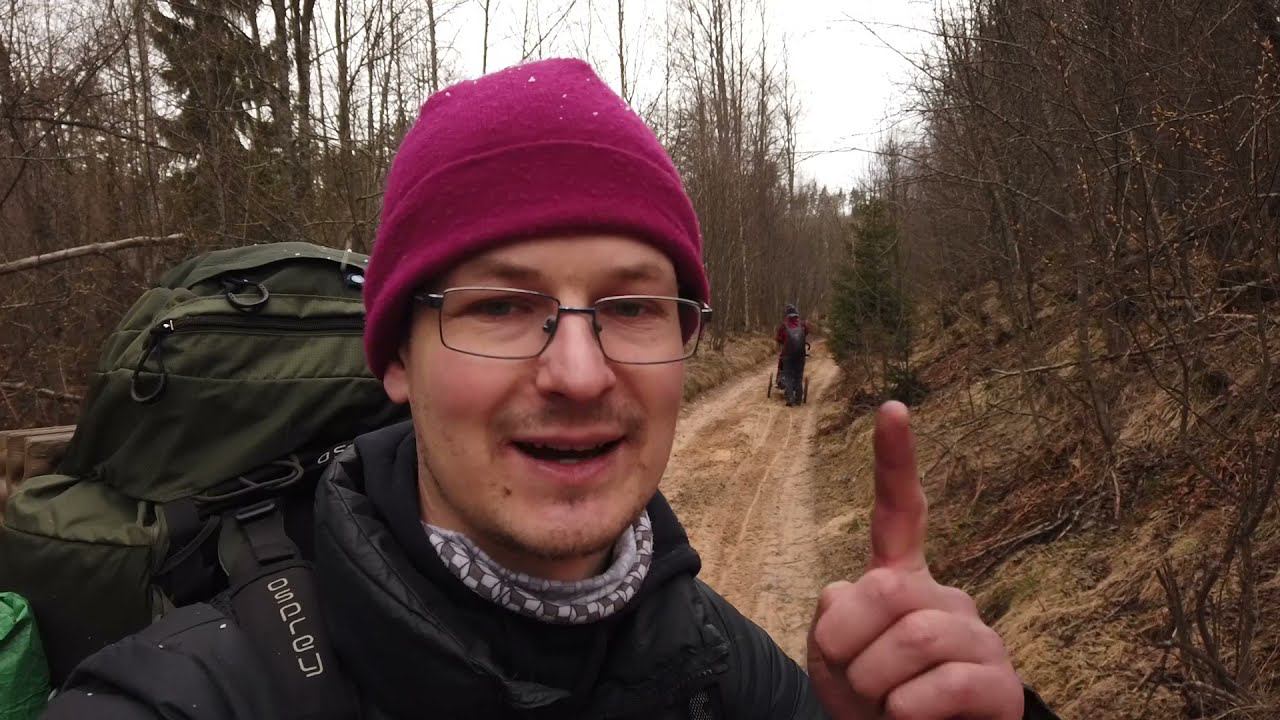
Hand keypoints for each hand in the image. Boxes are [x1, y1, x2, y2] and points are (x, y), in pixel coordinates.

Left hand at [806, 401, 1023, 718]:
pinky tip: (908, 718)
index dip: (896, 462)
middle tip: (854, 682)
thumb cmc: (869, 706)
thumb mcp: (833, 659)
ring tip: (883, 707)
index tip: (892, 408)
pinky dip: (909, 710)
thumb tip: (854, 592)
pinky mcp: (1003, 686)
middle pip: (886, 591)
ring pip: (913, 638)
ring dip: (874, 684)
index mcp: (903, 581)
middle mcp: (948, 598)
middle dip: (848, 646)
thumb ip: (833, 615)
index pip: (900, 513)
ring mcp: (980, 639)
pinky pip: (947, 683)